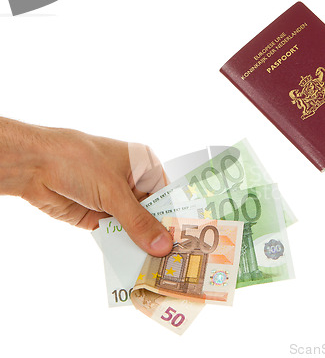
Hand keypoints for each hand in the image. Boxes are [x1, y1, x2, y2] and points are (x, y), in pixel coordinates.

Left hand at [0, 118, 172, 255]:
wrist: (34, 164)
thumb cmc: (80, 161)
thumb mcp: (114, 192)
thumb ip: (139, 222)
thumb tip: (163, 246)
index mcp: (144, 166)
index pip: (168, 195)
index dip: (176, 217)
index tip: (187, 241)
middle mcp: (132, 183)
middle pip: (152, 214)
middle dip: (159, 235)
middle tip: (174, 260)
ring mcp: (115, 201)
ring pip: (134, 227)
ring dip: (141, 244)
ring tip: (157, 267)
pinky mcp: (97, 216)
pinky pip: (116, 234)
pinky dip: (122, 247)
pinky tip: (133, 263)